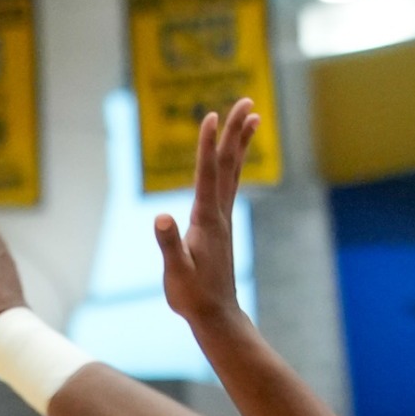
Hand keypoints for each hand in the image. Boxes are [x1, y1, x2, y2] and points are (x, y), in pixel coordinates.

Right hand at [155, 103, 260, 327]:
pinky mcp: (220, 225)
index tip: (211, 116)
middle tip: (246, 101)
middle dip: (235, 131)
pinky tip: (234, 157)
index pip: (208, 174)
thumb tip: (161, 217)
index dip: (208, 144)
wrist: (216, 314)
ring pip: (234, 171)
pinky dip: (233, 164)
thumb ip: (169, 244)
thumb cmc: (192, 295)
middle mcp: (219, 213)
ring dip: (241, 143)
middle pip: (228, 164)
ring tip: (253, 117)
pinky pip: (229, 185)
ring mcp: (222, 218)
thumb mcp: (176, 271)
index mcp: (206, 219)